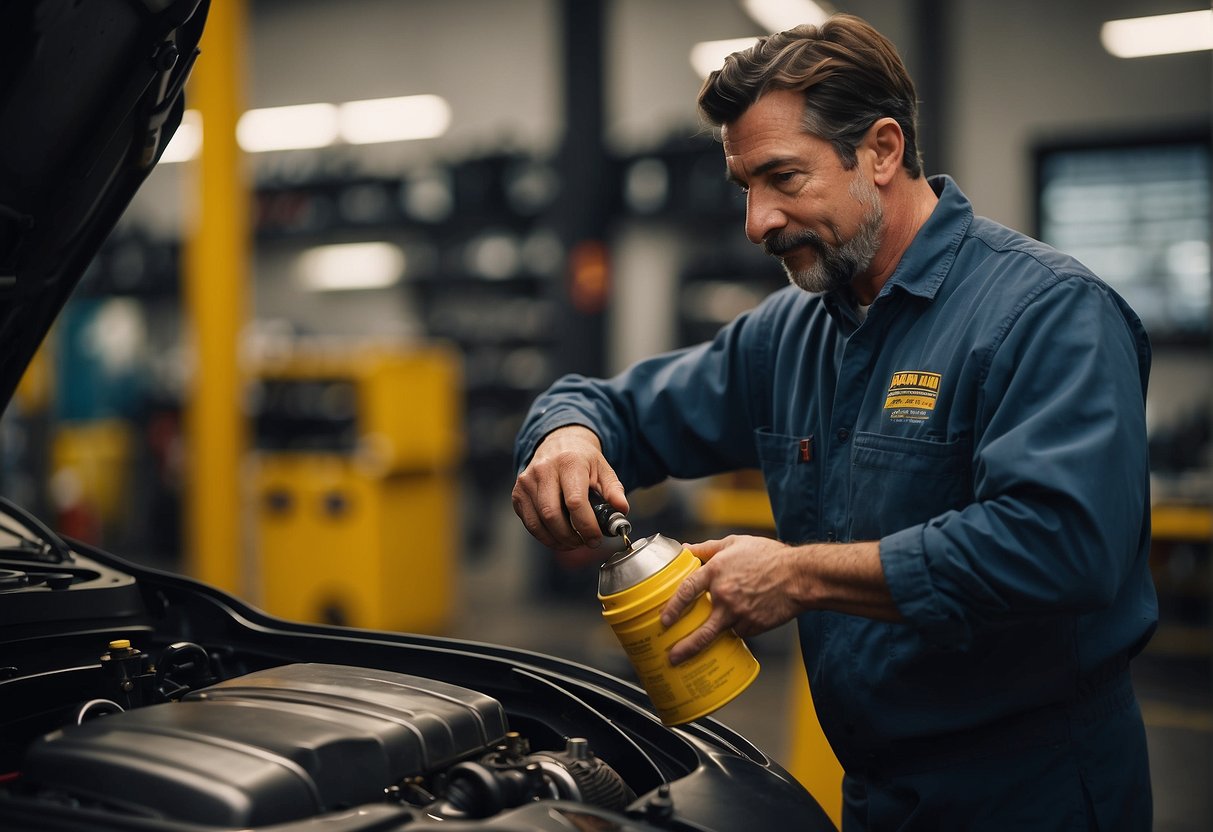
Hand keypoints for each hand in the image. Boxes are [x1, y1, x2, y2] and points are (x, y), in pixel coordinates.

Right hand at [512, 425, 628, 550]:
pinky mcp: (518, 494)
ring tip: (574, 542)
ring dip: (558, 540)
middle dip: (571, 537)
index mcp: (568, 463)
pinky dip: (545, 537)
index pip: (574, 501)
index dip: (586, 526)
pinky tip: (559, 538)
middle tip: (586, 542)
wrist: (558, 444)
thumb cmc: (582, 460)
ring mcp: (527, 482)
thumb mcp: (603, 469)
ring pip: (539, 522)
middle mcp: (543, 470)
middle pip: (553, 515)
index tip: (596, 539)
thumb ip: (614, 490)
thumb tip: (622, 510)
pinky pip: (529, 523)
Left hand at [660, 535, 803, 664]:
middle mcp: (725, 595)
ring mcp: (740, 613)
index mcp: (716, 572)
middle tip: (671, 656)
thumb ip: (707, 548)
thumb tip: (686, 549)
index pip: (686, 591)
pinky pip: (739, 632)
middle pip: (701, 629)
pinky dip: (736, 628)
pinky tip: (739, 622)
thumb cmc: (770, 556)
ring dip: (706, 645)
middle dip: (684, 647)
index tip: (664, 620)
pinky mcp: (755, 625)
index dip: (672, 607)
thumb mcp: (735, 543)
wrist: (800, 575)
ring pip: (719, 634)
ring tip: (690, 657)